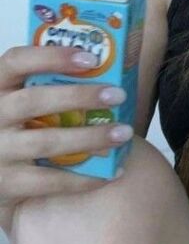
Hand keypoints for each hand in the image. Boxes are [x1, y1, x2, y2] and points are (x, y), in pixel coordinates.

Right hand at [0, 44, 130, 236]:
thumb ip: (50, 84)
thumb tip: (106, 66)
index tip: (92, 57)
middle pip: (33, 101)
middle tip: (117, 95)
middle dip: (79, 96)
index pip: (16, 61)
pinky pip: (48, 181)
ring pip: (45, 142)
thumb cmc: (20, 128)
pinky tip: (110, 173)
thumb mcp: (25, 102)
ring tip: (123, 133)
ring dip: (90, 137)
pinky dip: (82, 177)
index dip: (52, 56)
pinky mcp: (5, 187)